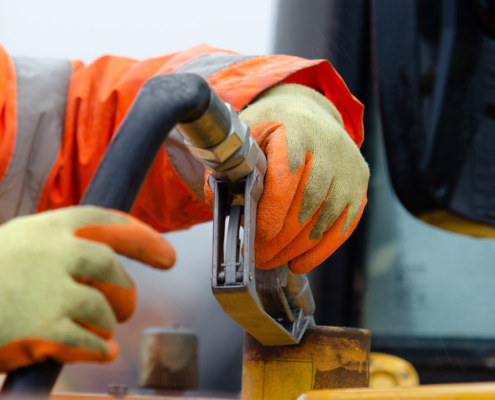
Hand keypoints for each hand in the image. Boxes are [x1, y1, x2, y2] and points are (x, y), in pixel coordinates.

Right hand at [0, 206, 174, 371]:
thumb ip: (60, 242)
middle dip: (125, 290)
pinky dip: (99, 348)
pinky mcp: (44, 328)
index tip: (167, 256)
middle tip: (126, 306)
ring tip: (102, 328)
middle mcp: (55, 252)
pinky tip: (101, 351)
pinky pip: (90, 340)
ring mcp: (51, 290)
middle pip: (111, 268)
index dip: (143, 238)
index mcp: (49, 227)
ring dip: (108, 321)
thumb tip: (106, 255)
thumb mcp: (20, 242)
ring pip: (104, 307)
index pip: (108, 222)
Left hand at [206, 83, 368, 273]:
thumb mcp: (246, 137)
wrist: (311, 115)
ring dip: (297, 248)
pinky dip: (322, 250)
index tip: (256, 236)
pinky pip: (345, 225)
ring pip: (326, 219)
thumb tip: (217, 201)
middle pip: (307, 204)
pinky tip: (300, 262)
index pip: (286, 177)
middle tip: (259, 258)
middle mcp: (329, 147)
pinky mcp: (359, 185)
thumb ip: (229, 167)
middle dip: (280, 239)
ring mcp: (349, 168)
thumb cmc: (275, 130)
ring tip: (273, 260)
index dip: (272, 212)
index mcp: (296, 131)